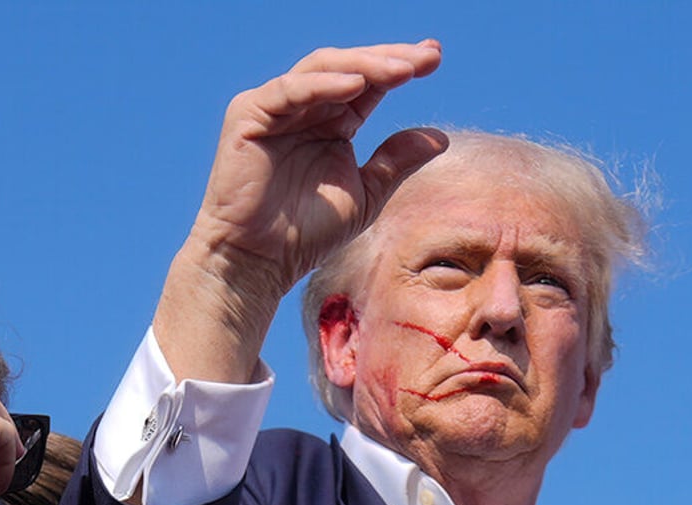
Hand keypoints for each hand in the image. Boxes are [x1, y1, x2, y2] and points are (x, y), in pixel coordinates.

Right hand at [155, 41, 446, 382]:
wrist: (262, 260)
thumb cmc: (309, 233)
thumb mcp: (366, 193)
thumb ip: (397, 161)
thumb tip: (442, 138)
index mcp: (333, 122)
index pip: (370, 83)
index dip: (401, 67)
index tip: (435, 59)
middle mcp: (306, 108)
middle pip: (350, 68)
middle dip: (390, 59)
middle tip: (427, 57)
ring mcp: (275, 108)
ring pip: (322, 69)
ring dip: (364, 66)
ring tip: (402, 70)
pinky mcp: (249, 115)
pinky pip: (290, 91)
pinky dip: (323, 85)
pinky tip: (356, 85)